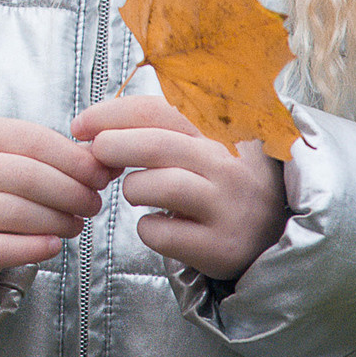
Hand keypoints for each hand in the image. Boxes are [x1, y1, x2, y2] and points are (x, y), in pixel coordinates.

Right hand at [0, 117, 115, 304]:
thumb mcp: (18, 162)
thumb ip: (61, 159)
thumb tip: (108, 161)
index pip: (35, 141)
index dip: (75, 160)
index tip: (101, 176)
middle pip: (28, 177)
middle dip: (71, 192)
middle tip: (92, 205)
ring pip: (16, 212)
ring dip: (58, 221)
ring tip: (75, 225)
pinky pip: (0, 247)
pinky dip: (35, 247)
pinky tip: (54, 244)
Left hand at [71, 94, 289, 281]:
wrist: (274, 236)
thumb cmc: (221, 186)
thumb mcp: (204, 148)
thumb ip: (158, 132)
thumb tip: (92, 129)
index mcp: (218, 134)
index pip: (158, 110)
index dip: (111, 114)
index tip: (81, 125)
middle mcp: (226, 166)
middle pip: (154, 145)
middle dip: (111, 146)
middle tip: (96, 155)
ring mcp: (226, 207)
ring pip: (156, 186)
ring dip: (133, 189)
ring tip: (139, 192)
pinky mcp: (220, 247)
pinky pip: (159, 233)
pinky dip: (147, 229)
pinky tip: (159, 225)